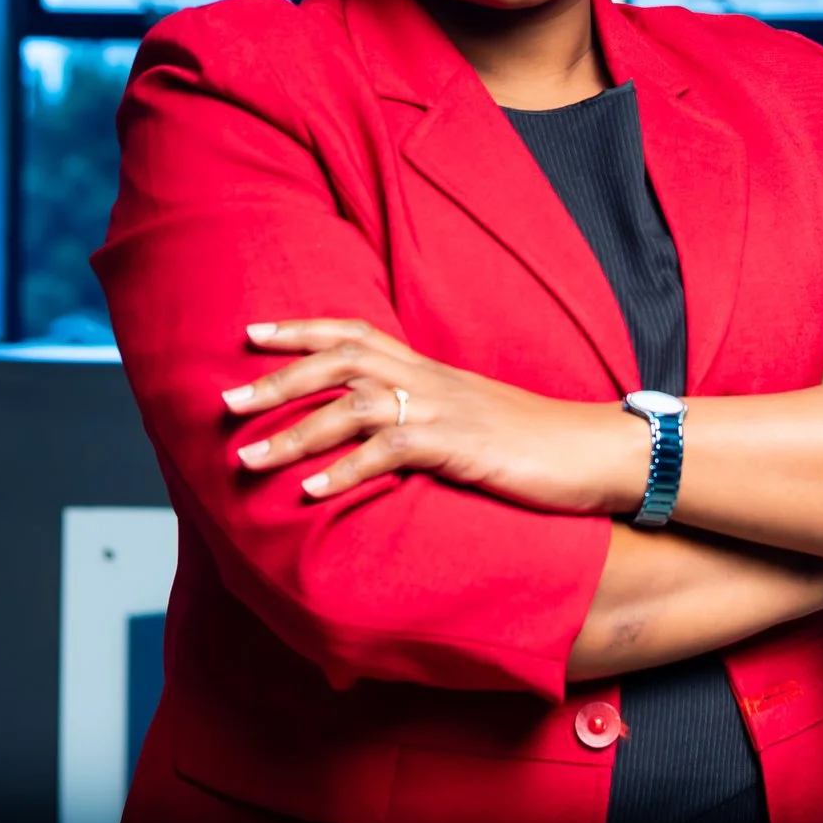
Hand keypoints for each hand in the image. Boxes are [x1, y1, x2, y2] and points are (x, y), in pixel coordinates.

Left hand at [223, 320, 645, 513]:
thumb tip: (387, 440)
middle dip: (278, 378)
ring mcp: (444, 412)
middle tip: (225, 398)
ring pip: (353, 406)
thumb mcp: (471, 423)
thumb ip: (426, 423)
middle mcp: (430, 381)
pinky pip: (391, 453)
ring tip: (245, 458)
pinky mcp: (460, 448)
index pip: (355, 333)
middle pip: (341, 360)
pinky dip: (346, 470)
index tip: (250, 333)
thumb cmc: (534, 444)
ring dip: (293, 431)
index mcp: (429, 370)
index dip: (301, 330)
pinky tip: (312, 493)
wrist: (597, 450)